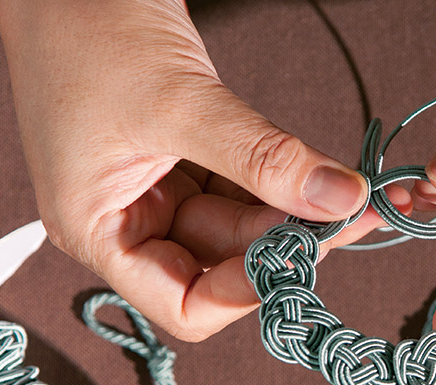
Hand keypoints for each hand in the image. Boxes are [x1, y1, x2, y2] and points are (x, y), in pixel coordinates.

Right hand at [0, 0, 384, 340]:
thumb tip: (340, 198)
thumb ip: (262, 158)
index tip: (302, 255)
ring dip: (293, 214)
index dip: (245, 291)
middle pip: (221, 264)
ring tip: (348, 196)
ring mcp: (156, 191)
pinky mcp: (183, 158)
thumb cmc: (87, 29)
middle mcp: (127, 221)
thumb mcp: (180, 103)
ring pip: (240, 227)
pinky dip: (282, 182)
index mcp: (97, 230)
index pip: (183, 304)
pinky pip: (242, 188)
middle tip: (346, 216)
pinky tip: (323, 176)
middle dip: (283, 244)